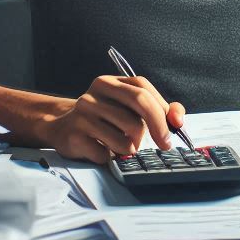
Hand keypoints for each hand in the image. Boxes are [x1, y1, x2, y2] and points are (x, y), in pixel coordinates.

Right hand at [41, 75, 185, 163]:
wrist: (61, 128)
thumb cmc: (104, 119)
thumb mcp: (127, 107)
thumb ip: (157, 109)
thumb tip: (178, 120)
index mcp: (111, 82)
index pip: (144, 90)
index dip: (163, 110)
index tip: (175, 128)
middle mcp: (95, 93)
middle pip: (139, 104)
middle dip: (159, 128)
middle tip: (165, 145)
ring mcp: (83, 113)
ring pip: (127, 136)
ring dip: (131, 147)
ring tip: (120, 143)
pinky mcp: (75, 136)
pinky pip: (107, 154)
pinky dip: (111, 157)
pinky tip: (102, 149)